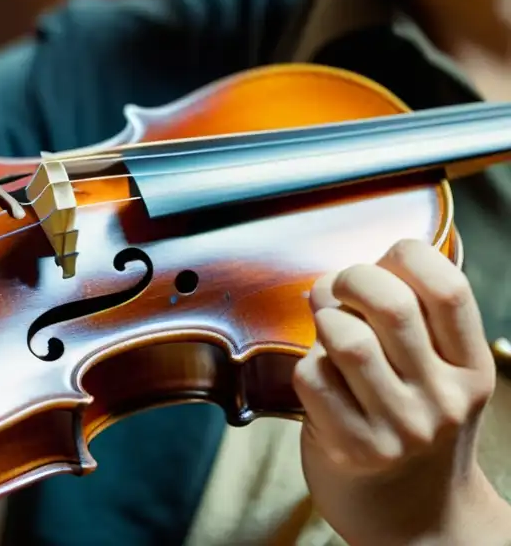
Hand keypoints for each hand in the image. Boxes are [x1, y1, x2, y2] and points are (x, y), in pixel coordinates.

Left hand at [293, 239, 506, 545]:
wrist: (413, 520)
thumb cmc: (412, 426)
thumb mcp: (439, 376)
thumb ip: (418, 323)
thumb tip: (369, 261)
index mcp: (470, 369)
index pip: (448, 289)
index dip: (407, 255)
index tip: (385, 258)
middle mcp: (442, 398)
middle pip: (390, 305)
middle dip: (351, 279)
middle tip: (339, 288)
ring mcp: (399, 427)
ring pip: (346, 338)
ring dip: (323, 319)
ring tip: (325, 327)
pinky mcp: (353, 447)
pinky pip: (312, 376)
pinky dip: (305, 364)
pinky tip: (319, 376)